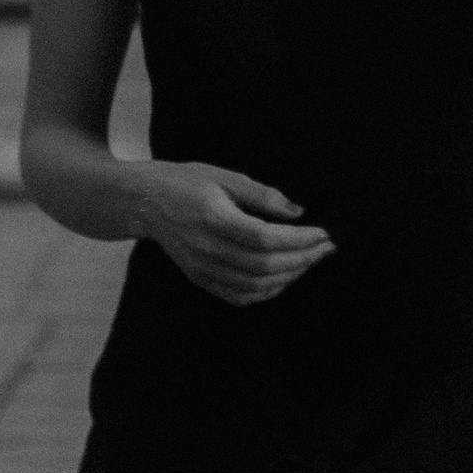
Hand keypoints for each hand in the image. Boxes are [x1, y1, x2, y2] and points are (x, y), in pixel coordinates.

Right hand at [131, 161, 334, 306]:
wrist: (146, 201)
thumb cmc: (187, 181)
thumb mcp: (226, 176)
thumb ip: (263, 194)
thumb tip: (298, 212)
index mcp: (213, 219)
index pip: (264, 239)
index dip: (298, 239)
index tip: (323, 232)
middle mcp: (206, 249)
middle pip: (263, 266)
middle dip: (303, 259)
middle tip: (326, 247)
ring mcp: (201, 269)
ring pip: (254, 285)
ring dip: (290, 276)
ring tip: (311, 260)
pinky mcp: (199, 279)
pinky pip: (238, 296)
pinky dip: (267, 291)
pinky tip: (285, 277)